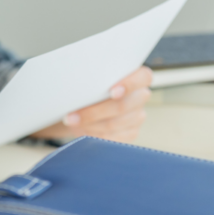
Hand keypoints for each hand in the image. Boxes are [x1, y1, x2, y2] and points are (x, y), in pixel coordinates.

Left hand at [31, 67, 151, 142]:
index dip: (128, 85)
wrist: (89, 102)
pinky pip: (113, 138)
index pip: (143, 78)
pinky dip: (95, 134)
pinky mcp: (131, 133)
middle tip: (71, 115)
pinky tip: (81, 130)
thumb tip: (74, 78)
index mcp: (139, 77)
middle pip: (122, 106)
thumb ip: (95, 76)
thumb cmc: (93, 84)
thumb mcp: (94, 76)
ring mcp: (138, 116)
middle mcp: (141, 96)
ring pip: (114, 123)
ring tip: (70, 121)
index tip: (112, 92)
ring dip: (89, 124)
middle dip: (94, 111)